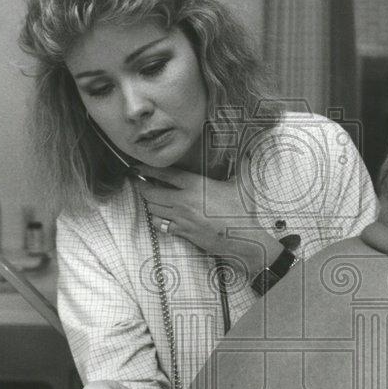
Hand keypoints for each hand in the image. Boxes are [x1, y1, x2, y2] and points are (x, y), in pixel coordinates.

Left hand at [137, 164, 280, 277]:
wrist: (245, 238)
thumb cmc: (243, 211)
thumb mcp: (241, 184)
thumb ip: (240, 166)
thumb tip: (250, 151)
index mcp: (196, 185)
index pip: (165, 174)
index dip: (148, 169)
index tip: (138, 167)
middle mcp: (185, 201)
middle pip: (152, 192)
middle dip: (141, 186)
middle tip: (137, 182)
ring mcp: (182, 218)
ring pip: (154, 209)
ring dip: (150, 203)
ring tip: (149, 198)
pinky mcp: (184, 232)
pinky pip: (161, 226)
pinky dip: (157, 220)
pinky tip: (160, 216)